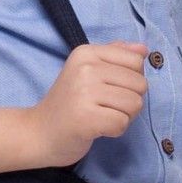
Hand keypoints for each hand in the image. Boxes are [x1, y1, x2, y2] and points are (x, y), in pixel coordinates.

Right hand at [29, 41, 150, 167]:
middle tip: (105, 108)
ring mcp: (84, 92)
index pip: (136, 60)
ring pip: (135, 104)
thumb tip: (143, 49)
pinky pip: (122, 123)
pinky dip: (115, 131)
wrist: (39, 133)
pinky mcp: (86, 118)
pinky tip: (97, 129)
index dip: (131, 80)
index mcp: (86, 53)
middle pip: (140, 84)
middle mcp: (85, 68)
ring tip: (102, 118)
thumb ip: (115, 56)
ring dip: (124, 117)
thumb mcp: (87, 71)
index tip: (109, 90)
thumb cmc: (68, 104)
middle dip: (129, 101)